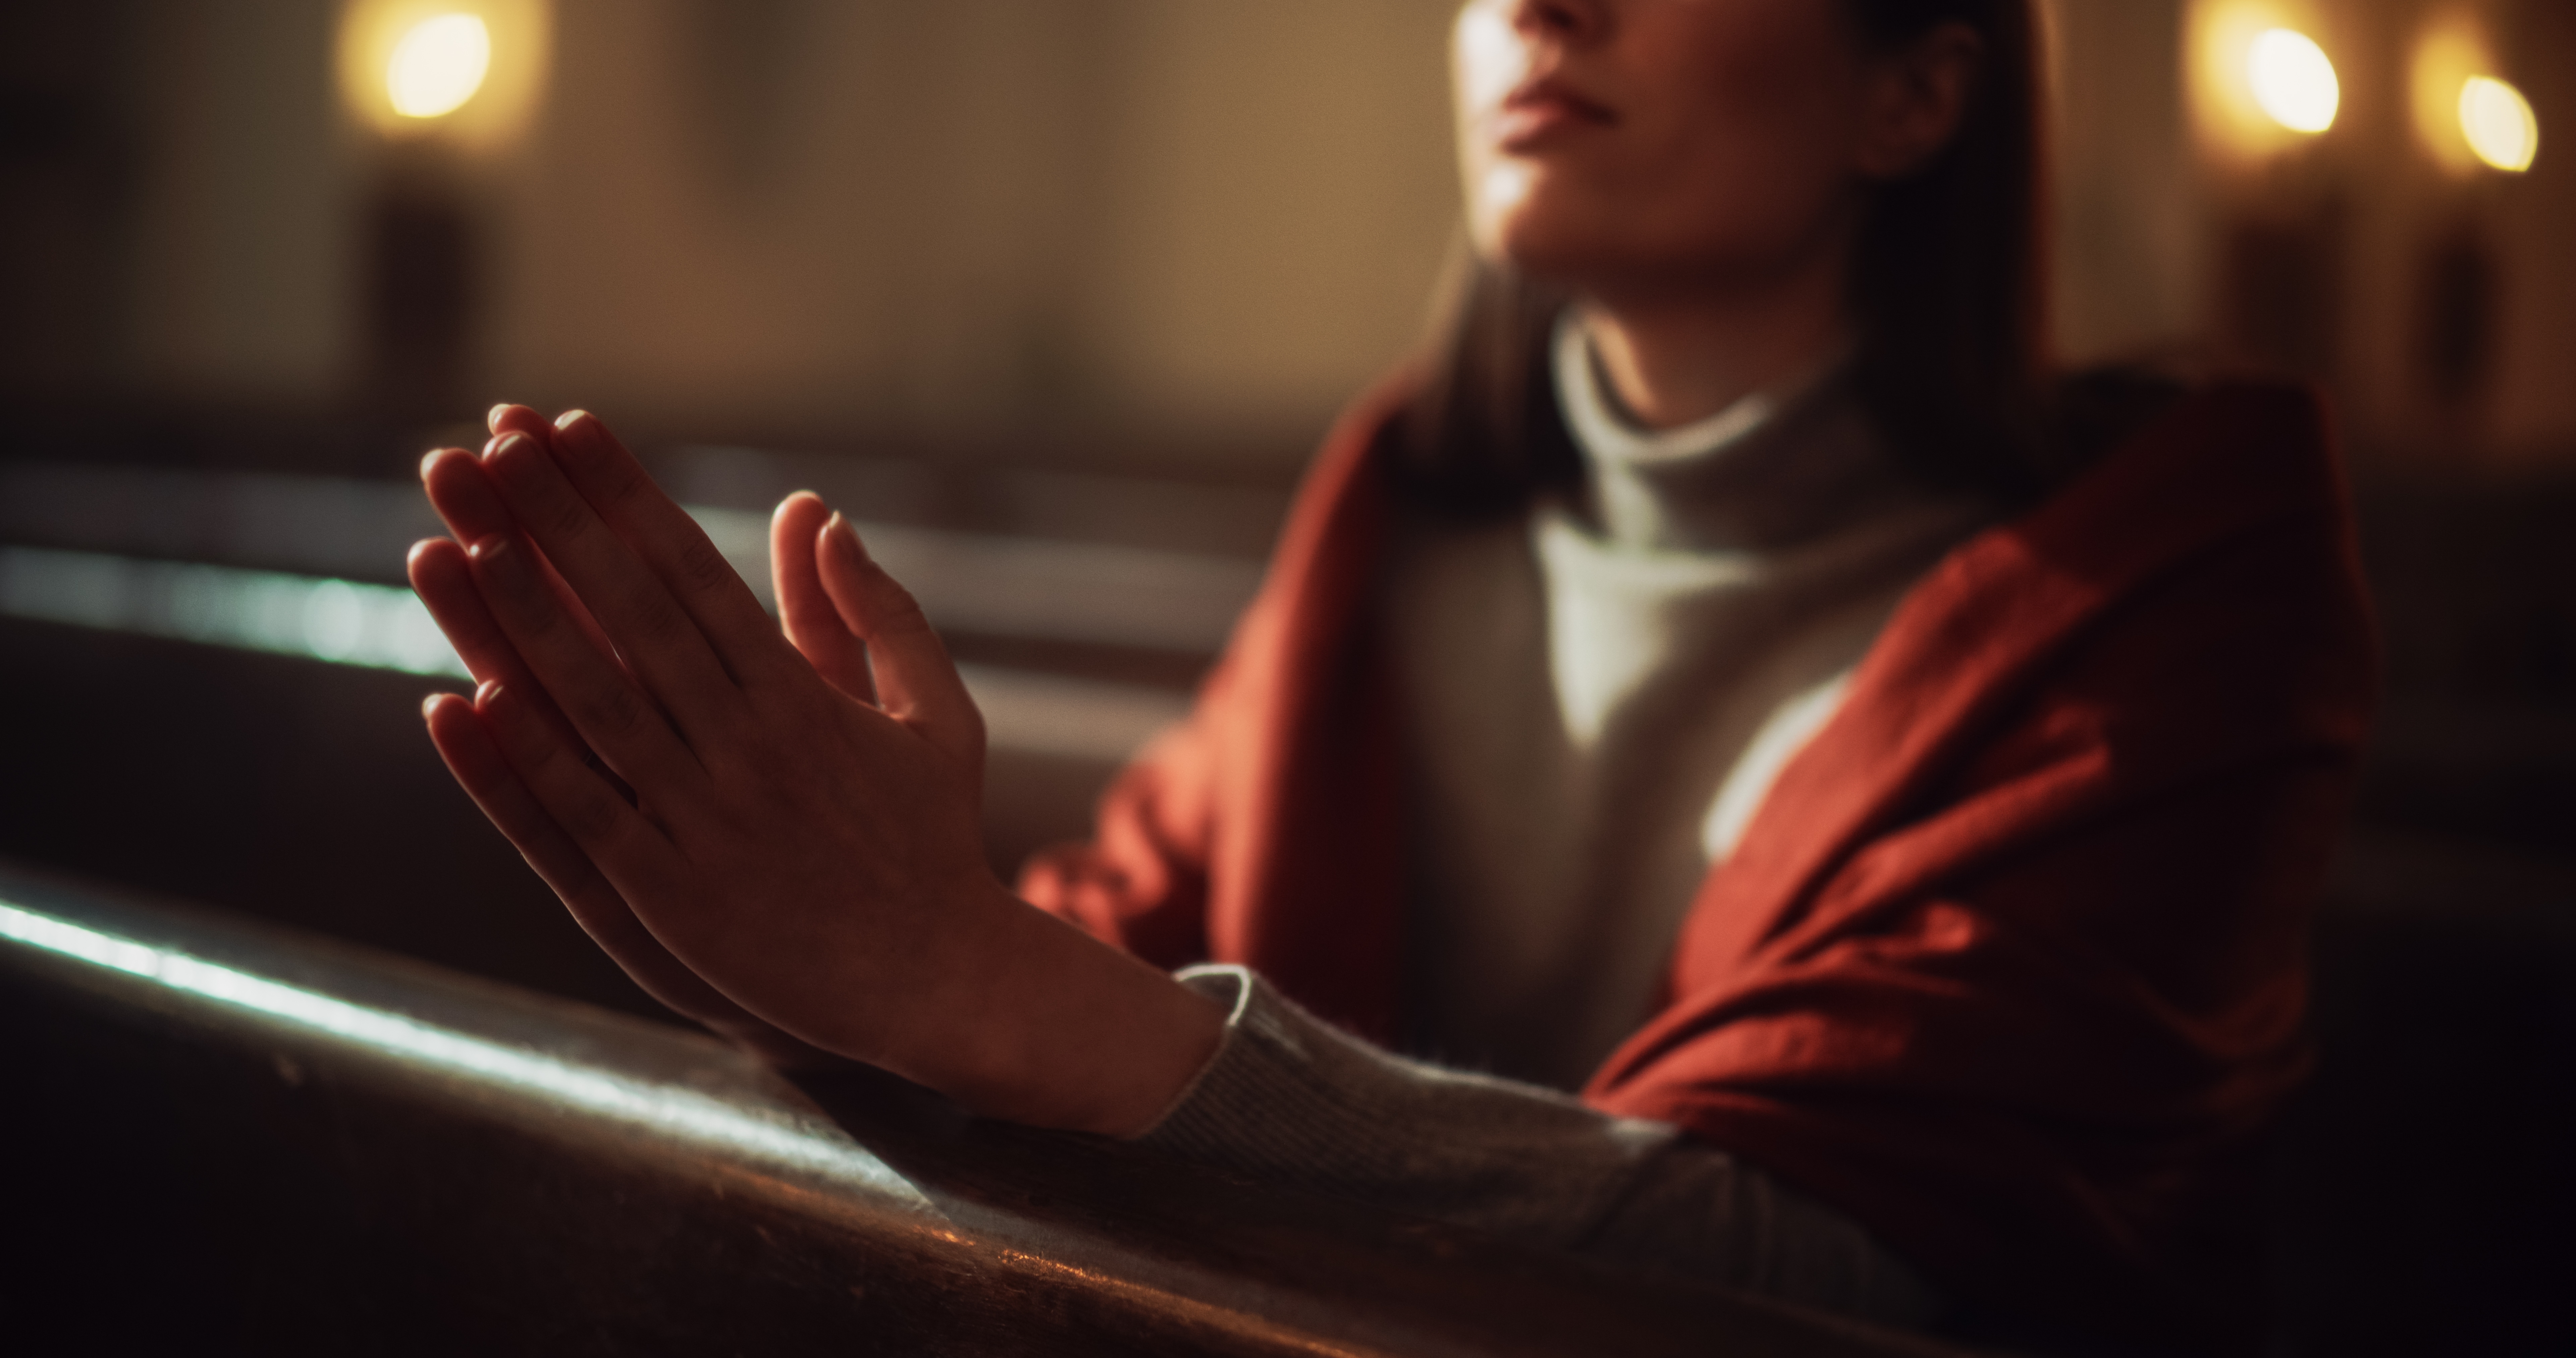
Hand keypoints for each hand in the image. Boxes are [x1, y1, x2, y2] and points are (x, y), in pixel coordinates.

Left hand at [409, 407, 1219, 1132]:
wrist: (936, 979)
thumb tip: (821, 516)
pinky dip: (520, 761)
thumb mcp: (936, 715)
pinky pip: (581, 814)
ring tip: (456, 541)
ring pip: (594, 702)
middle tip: (483, 449)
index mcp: (801, 698)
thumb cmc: (933, 842)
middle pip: (631, 613)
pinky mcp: (670, 893)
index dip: (623, 497)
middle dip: (553, 525)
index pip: (692, 570)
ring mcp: (703, 819)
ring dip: (521, 620)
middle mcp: (746, 745)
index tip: (566, 429)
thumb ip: (878, 614)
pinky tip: (465, 701)